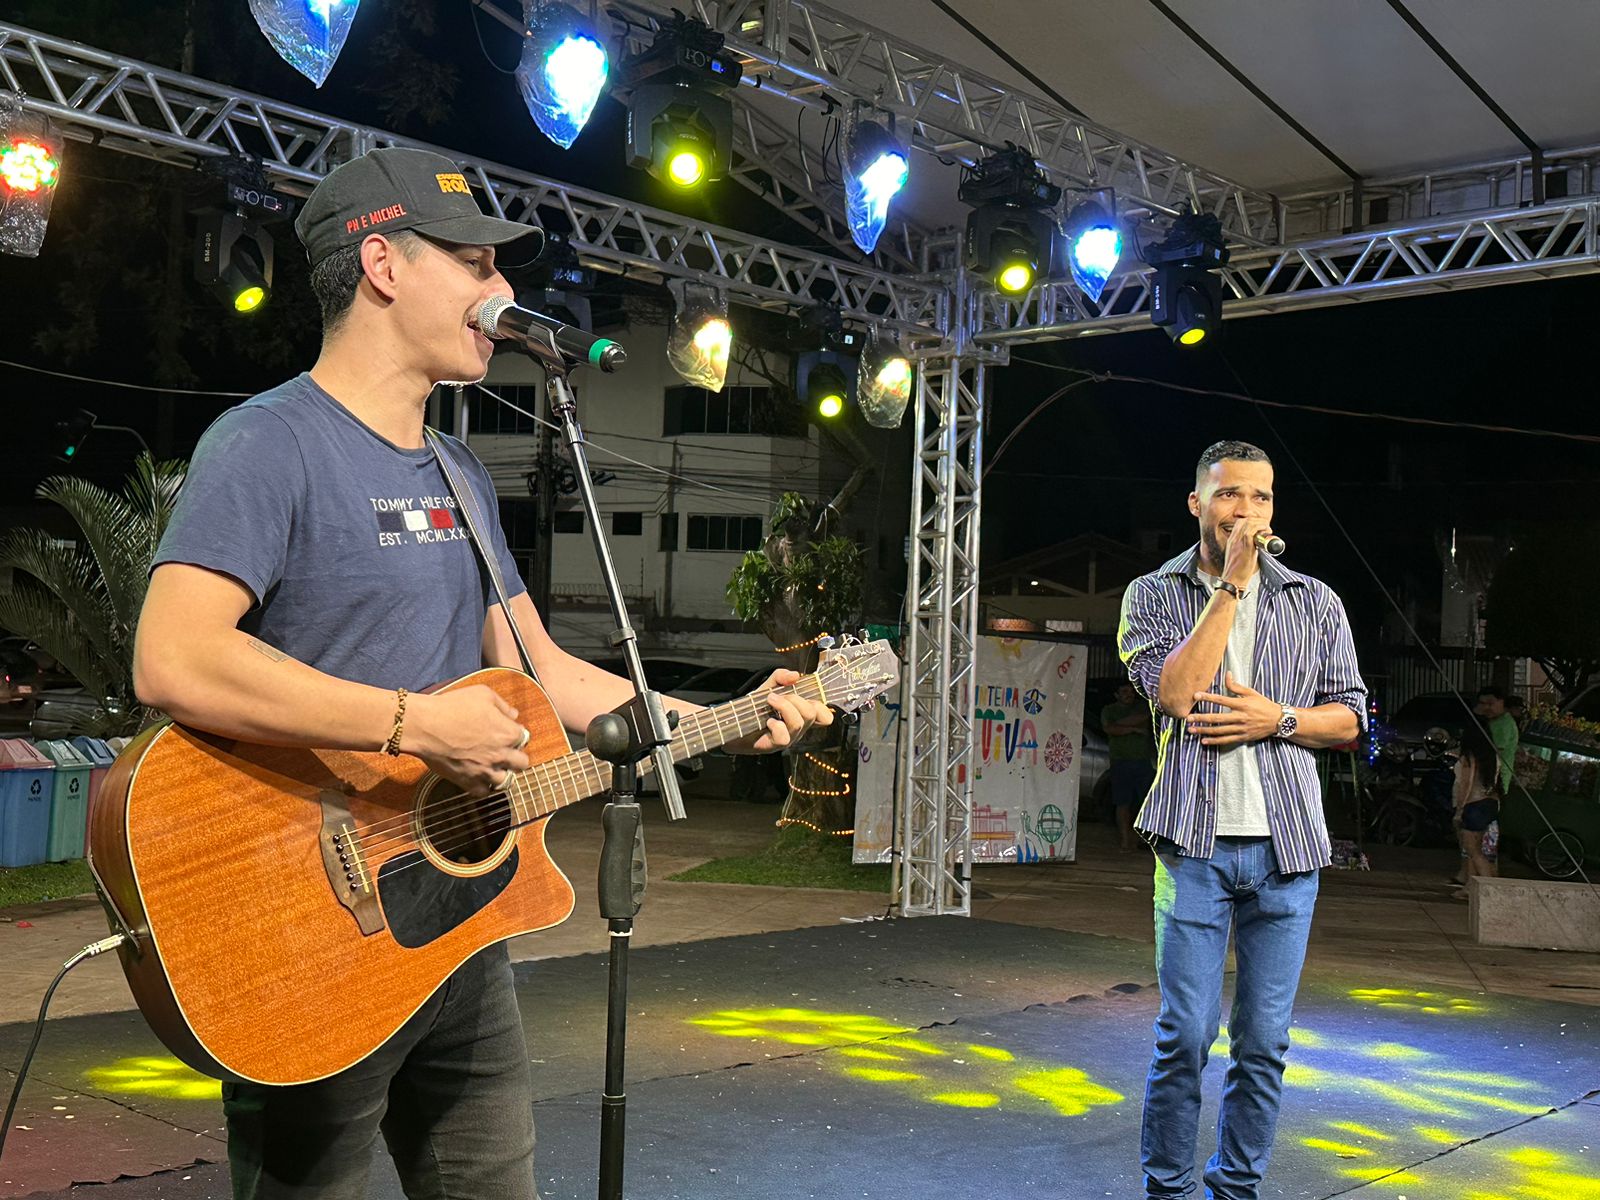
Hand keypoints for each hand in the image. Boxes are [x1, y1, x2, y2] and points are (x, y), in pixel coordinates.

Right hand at [405, 685, 530, 796]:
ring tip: (493, 767)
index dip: (515, 735)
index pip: (524, 738)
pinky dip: (482, 786)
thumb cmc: (452, 707)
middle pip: (522, 763)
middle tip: (504, 752)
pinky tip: (478, 777)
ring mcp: (485, 770)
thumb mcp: (483, 694)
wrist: (425, 725)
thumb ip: (503, 705)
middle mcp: (501, 754)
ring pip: (506, 781)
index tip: (506, 732)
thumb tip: (513, 714)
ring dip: (502, 773)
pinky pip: (483, 792)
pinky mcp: (468, 781)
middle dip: (515, 757)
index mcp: (507, 733)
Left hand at [726, 669, 834, 753]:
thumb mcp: (768, 687)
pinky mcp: (774, 746)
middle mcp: (798, 728)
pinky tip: (767, 721)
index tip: (804, 695)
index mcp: (800, 715)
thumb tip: (795, 675)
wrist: (732, 723)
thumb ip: (781, 677)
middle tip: (777, 696)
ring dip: (784, 707)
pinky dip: (776, 725)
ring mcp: (788, 738)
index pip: (824, 716)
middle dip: (795, 699)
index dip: (821, 706)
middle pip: (812, 713)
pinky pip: (784, 737)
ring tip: (770, 701)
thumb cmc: (753, 708)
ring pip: (799, 723)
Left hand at [1184, 672, 1281, 747]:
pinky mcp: (1243, 737)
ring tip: (1191, 730)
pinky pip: (1226, 740)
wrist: (1279, 720)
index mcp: (1242, 704)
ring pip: (1219, 731)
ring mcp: (1241, 728)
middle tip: (1188, 718)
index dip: (1207, 697)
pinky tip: (1204, 741)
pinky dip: (1215, 741)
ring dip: (1204, 731)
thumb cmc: (1263, 704)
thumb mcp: (1251, 693)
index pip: (1221, 700)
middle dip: (1201, 718)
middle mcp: (1240, 717)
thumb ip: (1236, 686)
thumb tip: (1227, 675)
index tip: (1195, 695)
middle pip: (1217, 718)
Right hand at [1221, 517, 1270, 588]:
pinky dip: (1262, 527)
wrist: (1232, 579)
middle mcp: (1234, 538)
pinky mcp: (1245, 544)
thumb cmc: (1237, 571)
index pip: (1240, 523)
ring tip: (1268, 530)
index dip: (1252, 521)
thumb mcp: (1238, 555)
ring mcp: (1238, 540)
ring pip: (1250, 522)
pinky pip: (1253, 529)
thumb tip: (1257, 544)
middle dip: (1258, 520)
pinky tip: (1267, 532)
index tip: (1260, 526)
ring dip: (1261, 523)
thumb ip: (1244, 547)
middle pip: (1246, 520)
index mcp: (1231, 540)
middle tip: (1266, 527)